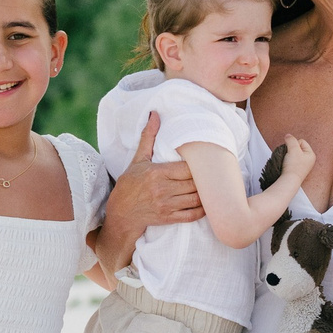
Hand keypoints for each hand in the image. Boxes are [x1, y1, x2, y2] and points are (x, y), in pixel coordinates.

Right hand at [110, 112, 204, 227]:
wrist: (121, 212)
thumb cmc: (130, 184)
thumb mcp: (138, 160)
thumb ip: (148, 137)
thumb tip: (154, 114)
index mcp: (156, 173)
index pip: (187, 169)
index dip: (198, 166)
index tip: (203, 163)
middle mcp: (162, 189)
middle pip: (193, 183)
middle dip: (204, 180)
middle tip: (212, 175)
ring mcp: (166, 205)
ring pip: (195, 199)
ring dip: (206, 195)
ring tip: (211, 188)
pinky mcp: (168, 218)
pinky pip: (191, 215)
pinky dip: (202, 211)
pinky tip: (206, 204)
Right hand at [278, 135, 317, 180]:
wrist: (289, 180)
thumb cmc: (293, 166)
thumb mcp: (293, 149)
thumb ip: (290, 139)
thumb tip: (288, 135)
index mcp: (311, 154)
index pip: (301, 141)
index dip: (294, 144)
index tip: (292, 152)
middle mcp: (308, 160)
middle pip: (297, 147)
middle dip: (291, 149)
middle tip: (290, 157)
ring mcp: (303, 165)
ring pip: (293, 153)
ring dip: (288, 155)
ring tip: (288, 161)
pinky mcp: (296, 169)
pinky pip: (291, 160)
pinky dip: (288, 161)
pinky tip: (287, 165)